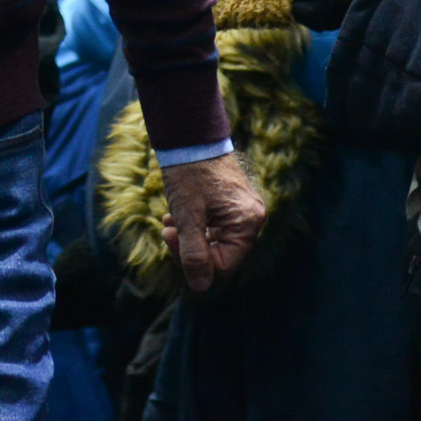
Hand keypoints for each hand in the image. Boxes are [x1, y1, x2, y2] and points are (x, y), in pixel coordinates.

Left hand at [164, 150, 266, 293]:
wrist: (190, 133)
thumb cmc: (189, 172)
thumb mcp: (187, 216)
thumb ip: (193, 253)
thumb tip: (200, 287)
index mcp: (247, 222)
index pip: (223, 264)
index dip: (194, 261)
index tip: (170, 236)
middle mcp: (252, 217)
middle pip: (221, 253)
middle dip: (191, 246)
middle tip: (168, 229)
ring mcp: (244, 209)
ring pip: (216, 239)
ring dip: (191, 235)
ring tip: (170, 219)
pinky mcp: (233, 202)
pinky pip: (217, 225)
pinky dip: (196, 224)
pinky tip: (177, 213)